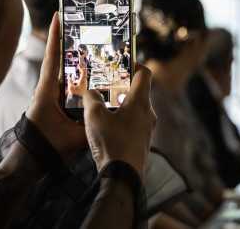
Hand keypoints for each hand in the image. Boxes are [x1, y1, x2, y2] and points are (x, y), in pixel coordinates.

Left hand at [26, 13, 86, 158]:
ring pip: (68, 73)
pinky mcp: (57, 103)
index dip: (55, 36)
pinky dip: (81, 77)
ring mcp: (52, 95)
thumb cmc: (46, 147)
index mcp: (47, 91)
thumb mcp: (73, 136)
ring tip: (97, 46)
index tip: (58, 15)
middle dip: (73, 43)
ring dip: (79, 60)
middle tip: (87, 26)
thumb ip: (92, 123)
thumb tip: (112, 112)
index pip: (53, 58)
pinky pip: (70, 86)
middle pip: (62, 60)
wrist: (30, 162)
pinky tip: (96, 74)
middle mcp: (49, 89)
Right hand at [83, 63, 155, 178]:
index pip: (145, 74)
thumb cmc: (112, 143)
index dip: (135, 64)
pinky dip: (122, 120)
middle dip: (122, 86)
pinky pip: (133, 124)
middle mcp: (148, 114)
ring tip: (102, 106)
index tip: (123, 62)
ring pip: (136, 109)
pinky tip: (106, 127)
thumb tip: (90, 93)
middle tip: (106, 85)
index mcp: (140, 102)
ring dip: (121, 105)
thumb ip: (91, 99)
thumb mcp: (94, 117)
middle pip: (139, 92)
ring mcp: (147, 129)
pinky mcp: (142, 142)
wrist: (123, 177)